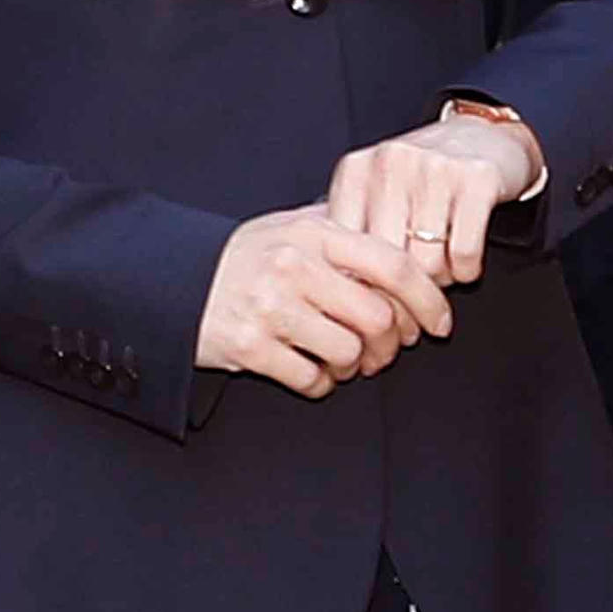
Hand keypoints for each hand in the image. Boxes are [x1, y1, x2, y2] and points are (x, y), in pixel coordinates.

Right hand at [194, 204, 455, 397]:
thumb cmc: (245, 257)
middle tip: (387, 350)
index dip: (428, 299)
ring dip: (356, 366)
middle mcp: (294, 266)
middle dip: (393, 343)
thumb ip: (346, 236)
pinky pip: (311, 379)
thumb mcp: (293, 228)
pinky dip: (322, 383)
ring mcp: (270, 307)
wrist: (172, 280)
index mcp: (314, 232)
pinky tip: (314, 371)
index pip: (394, 265)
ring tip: (345, 360)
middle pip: (377, 317)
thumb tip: (411, 255)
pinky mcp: (250, 348)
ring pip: (349, 352)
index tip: (441, 322)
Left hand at [325, 110, 543, 286]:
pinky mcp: (477, 178)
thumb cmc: (420, 177)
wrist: (481, 135)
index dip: (364, 289)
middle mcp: (390, 163)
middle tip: (414, 291)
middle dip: (404, 289)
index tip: (378, 302)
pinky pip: (464, 253)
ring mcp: (434, 167)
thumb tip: (341, 296)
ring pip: (428, 264)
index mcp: (355, 171)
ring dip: (439, 279)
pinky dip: (467, 270)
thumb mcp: (375, 195)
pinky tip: (464, 259)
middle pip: (387, 263)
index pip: (347, 252)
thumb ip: (352, 235)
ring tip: (440, 266)